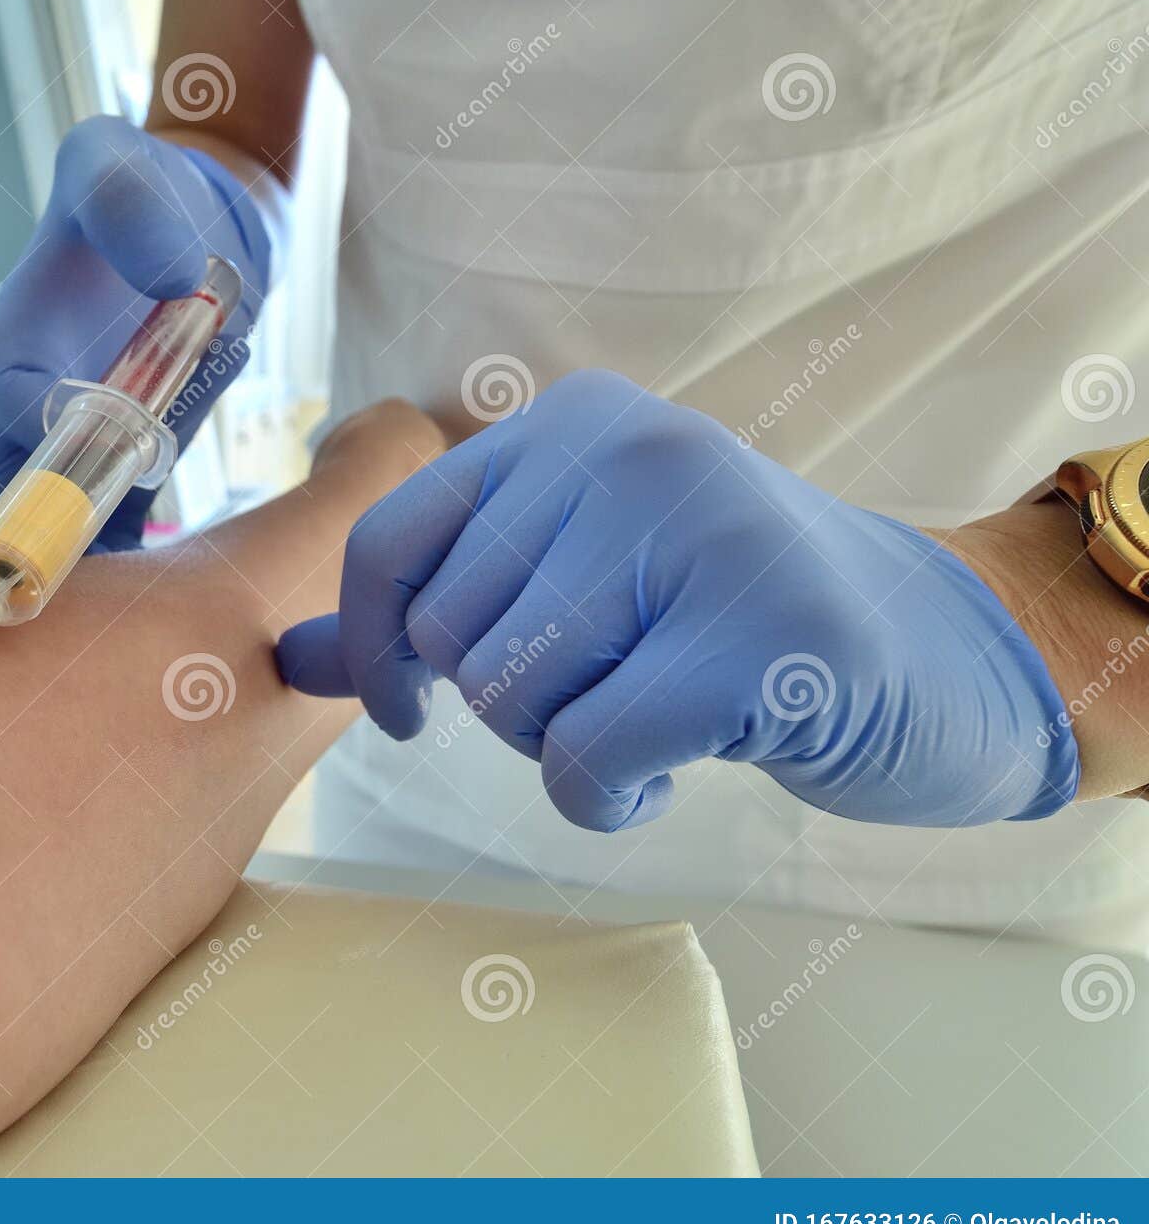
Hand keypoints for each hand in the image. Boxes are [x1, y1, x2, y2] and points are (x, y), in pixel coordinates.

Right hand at [0, 116, 270, 553]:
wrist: (180, 228)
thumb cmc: (132, 189)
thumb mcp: (116, 163)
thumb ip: (132, 209)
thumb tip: (174, 277)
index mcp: (3, 353)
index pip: (16, 420)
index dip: (67, 448)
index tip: (136, 447)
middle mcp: (19, 417)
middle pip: (0, 513)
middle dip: (37, 556)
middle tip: (97, 592)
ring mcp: (66, 454)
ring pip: (62, 539)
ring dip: (102, 566)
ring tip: (151, 580)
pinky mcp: (116, 473)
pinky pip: (113, 540)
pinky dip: (133, 573)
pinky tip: (173, 589)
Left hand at [276, 370, 1079, 830]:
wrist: (934, 651)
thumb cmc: (722, 621)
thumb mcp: (573, 584)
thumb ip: (432, 609)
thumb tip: (288, 658)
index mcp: (567, 424)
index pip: (393, 537)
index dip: (375, 644)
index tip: (403, 711)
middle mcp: (624, 448)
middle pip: (453, 633)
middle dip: (503, 708)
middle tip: (594, 704)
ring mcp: (698, 528)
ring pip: (513, 694)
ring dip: (559, 751)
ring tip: (638, 728)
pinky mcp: (761, 633)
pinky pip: (585, 754)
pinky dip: (602, 799)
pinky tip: (658, 781)